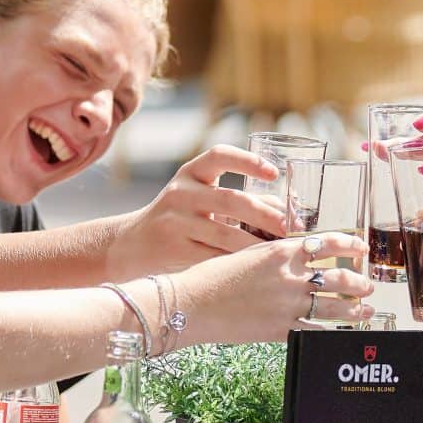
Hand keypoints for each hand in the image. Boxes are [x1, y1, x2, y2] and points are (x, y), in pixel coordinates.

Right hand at [115, 144, 287, 271]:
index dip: (247, 161)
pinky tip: (255, 266)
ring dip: (256, 243)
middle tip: (290, 227)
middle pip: (230, 199)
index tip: (273, 173)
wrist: (132, 244)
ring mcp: (175, 221)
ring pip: (225, 233)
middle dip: (265, 214)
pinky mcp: (174, 248)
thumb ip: (240, 200)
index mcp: (190, 173)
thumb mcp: (201, 199)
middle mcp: (181, 192)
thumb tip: (289, 208)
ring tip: (279, 250)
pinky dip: (238, 261)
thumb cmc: (181, 220)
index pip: (219, 155)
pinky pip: (214, 256)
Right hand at [154, 234, 375, 340]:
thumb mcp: (245, 252)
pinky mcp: (281, 329)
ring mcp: (288, 305)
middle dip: (359, 283)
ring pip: (335, 307)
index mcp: (281, 251)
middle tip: (368, 286)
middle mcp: (290, 276)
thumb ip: (274, 256)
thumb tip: (295, 256)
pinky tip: (340, 334)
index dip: (349, 246)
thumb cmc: (210, 277)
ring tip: (366, 311)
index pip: (327, 243)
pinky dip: (332, 333)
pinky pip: (316, 332)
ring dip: (355, 310)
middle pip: (339, 278)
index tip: (360, 249)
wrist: (192, 303)